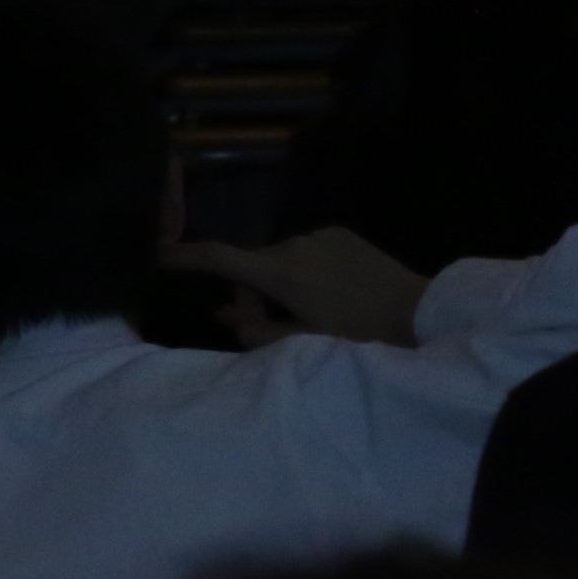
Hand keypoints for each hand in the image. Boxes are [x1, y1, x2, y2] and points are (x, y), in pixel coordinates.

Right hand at [171, 226, 430, 347]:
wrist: (421, 312)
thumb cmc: (361, 335)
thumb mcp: (307, 345)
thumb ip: (260, 333)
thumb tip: (225, 318)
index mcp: (281, 272)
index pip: (220, 257)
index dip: (185, 256)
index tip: (157, 252)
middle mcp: (293, 244)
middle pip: (253, 265)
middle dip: (251, 293)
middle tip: (267, 327)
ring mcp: (318, 235)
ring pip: (282, 259)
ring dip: (282, 283)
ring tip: (310, 313)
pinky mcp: (340, 234)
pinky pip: (308, 251)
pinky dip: (307, 271)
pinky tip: (333, 294)